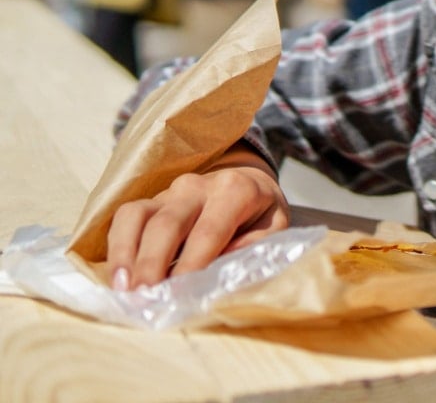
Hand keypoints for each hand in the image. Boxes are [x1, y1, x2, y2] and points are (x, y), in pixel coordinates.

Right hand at [105, 145, 288, 289]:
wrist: (245, 180)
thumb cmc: (260, 212)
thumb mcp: (274, 225)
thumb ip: (255, 245)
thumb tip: (224, 269)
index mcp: (235, 190)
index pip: (209, 230)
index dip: (193, 263)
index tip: (180, 294)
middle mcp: (197, 186)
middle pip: (168, 223)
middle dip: (154, 263)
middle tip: (144, 298)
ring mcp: (169, 192)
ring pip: (138, 216)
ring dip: (127, 254)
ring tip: (124, 289)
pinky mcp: (150, 200)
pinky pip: (125, 217)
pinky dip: (117, 247)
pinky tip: (118, 278)